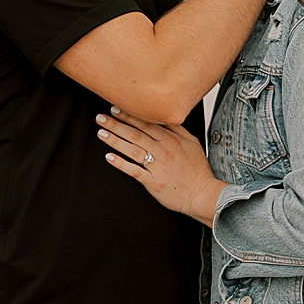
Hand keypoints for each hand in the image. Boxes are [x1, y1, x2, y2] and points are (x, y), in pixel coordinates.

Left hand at [96, 108, 225, 225]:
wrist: (204, 194)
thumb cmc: (197, 170)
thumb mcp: (192, 143)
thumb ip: (176, 128)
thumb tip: (163, 115)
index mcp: (171, 140)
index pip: (146, 124)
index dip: (129, 116)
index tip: (115, 108)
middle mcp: (163, 151)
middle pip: (135, 134)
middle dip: (116, 124)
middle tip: (100, 117)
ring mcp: (157, 166)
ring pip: (132, 150)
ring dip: (114, 140)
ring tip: (101, 133)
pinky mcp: (153, 182)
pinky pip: (134, 170)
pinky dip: (121, 163)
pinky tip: (109, 157)